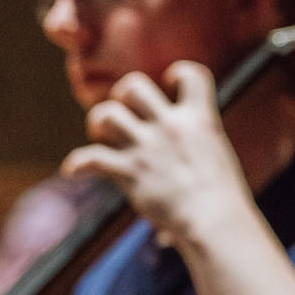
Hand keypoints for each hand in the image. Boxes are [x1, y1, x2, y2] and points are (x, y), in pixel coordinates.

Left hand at [63, 62, 247, 245]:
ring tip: (102, 136)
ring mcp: (148, 148)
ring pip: (106, 115)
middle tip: (126, 116)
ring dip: (98, 123)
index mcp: (200, 119)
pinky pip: (91, 159)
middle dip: (122, 96)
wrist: (214, 222)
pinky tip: (73, 171)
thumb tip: (178, 145)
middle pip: (133, 85)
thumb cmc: (222, 198)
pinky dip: (77, 164)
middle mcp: (170, 126)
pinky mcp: (129, 172)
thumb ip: (195, 140)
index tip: (171, 85)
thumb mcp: (215, 154)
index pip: (190, 73)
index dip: (178, 73)